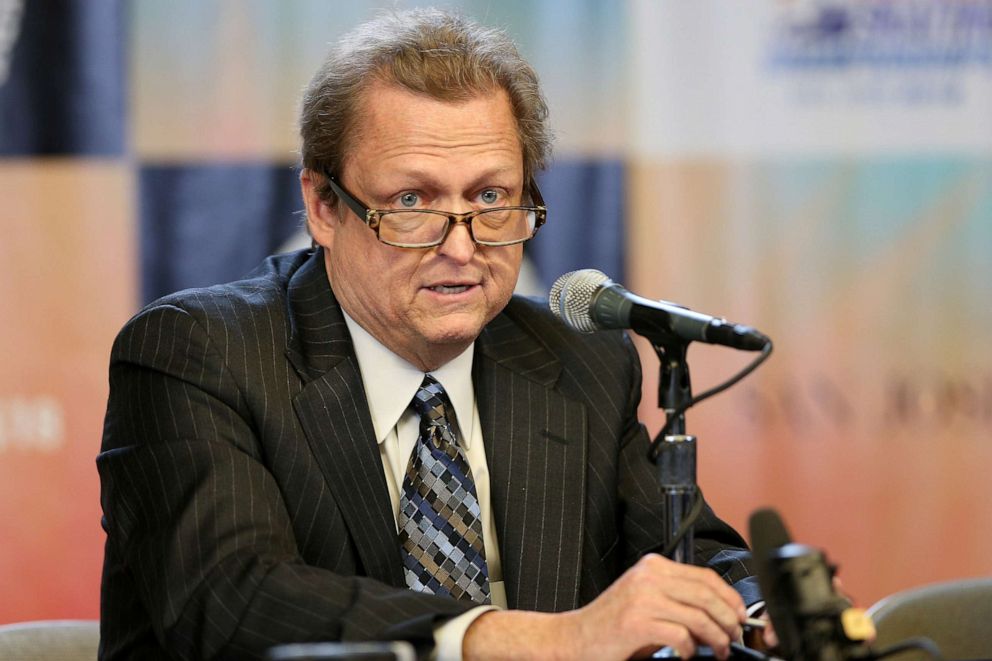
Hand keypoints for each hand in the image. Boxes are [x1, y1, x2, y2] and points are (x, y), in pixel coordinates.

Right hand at [463, 553, 745, 659]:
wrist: (575, 637)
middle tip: (734, 637)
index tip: (740, 614)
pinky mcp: (637, 622)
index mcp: (653, 566)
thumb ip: (677, 597)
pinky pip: (681, 636)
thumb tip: (720, 611)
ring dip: (716, 638)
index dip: (729, 597)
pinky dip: (691, 649)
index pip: (705, 576)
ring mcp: (642, 598)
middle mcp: (649, 577)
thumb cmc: (612, 622)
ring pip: (698, 616)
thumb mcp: (646, 599)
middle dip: (729, 619)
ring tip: (719, 650)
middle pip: (707, 595)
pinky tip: (687, 654)